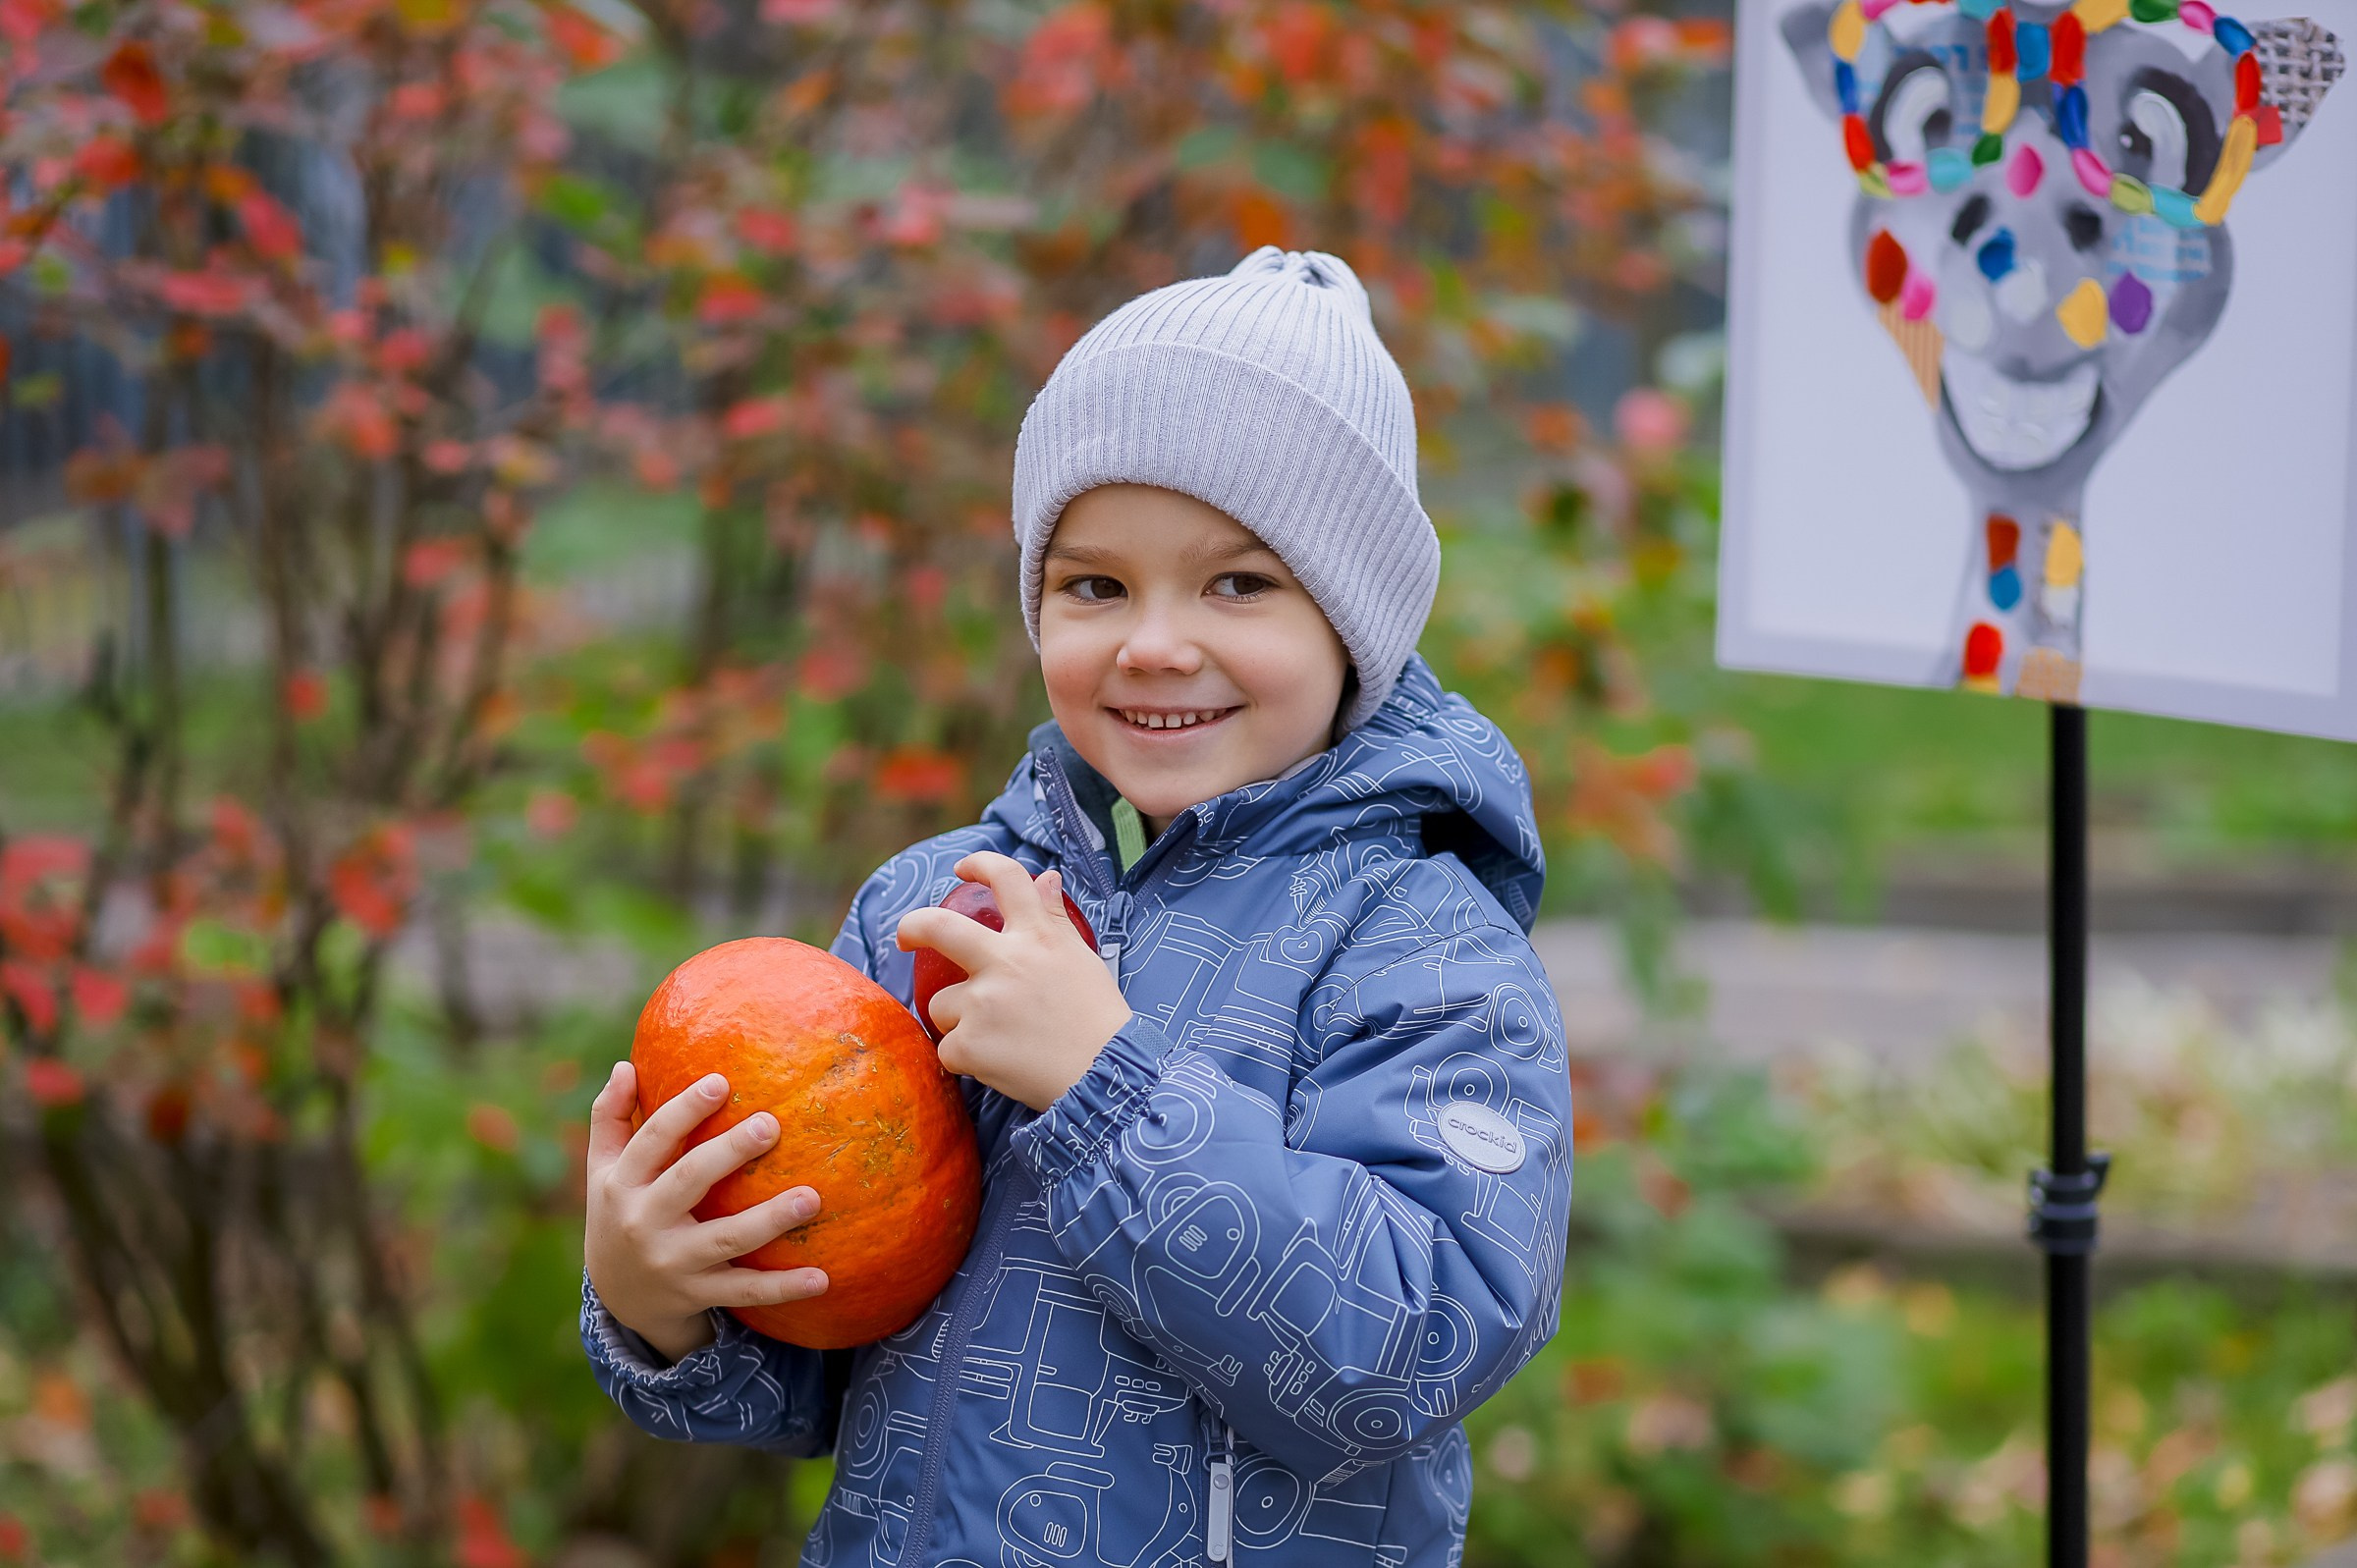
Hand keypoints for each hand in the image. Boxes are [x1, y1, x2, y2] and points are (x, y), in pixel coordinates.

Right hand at [583, 1061, 828, 1363]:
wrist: (618, 1297)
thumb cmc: (620, 1211)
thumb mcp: (603, 1169)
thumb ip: (610, 1117)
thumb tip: (624, 1064)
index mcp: (622, 1183)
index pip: (653, 1139)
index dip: (684, 1110)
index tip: (721, 1082)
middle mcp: (644, 1222)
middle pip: (689, 1180)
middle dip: (729, 1152)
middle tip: (771, 1124)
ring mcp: (673, 1262)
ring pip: (726, 1239)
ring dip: (770, 1220)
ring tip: (812, 1198)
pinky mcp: (699, 1293)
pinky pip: (745, 1291)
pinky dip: (783, 1288)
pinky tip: (822, 1278)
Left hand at [894, 852, 1131, 1111]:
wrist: (1105, 1077)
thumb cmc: (1098, 1019)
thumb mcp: (1082, 959)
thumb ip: (1054, 919)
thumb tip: (1046, 879)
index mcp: (1037, 937)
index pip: (1007, 879)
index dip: (981, 864)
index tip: (964, 869)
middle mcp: (1005, 962)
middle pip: (937, 927)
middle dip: (913, 926)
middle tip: (905, 937)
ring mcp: (982, 1004)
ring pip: (942, 1004)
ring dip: (960, 1019)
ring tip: (999, 1037)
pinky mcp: (968, 1045)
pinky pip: (948, 1048)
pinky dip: (966, 1058)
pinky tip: (999, 1063)